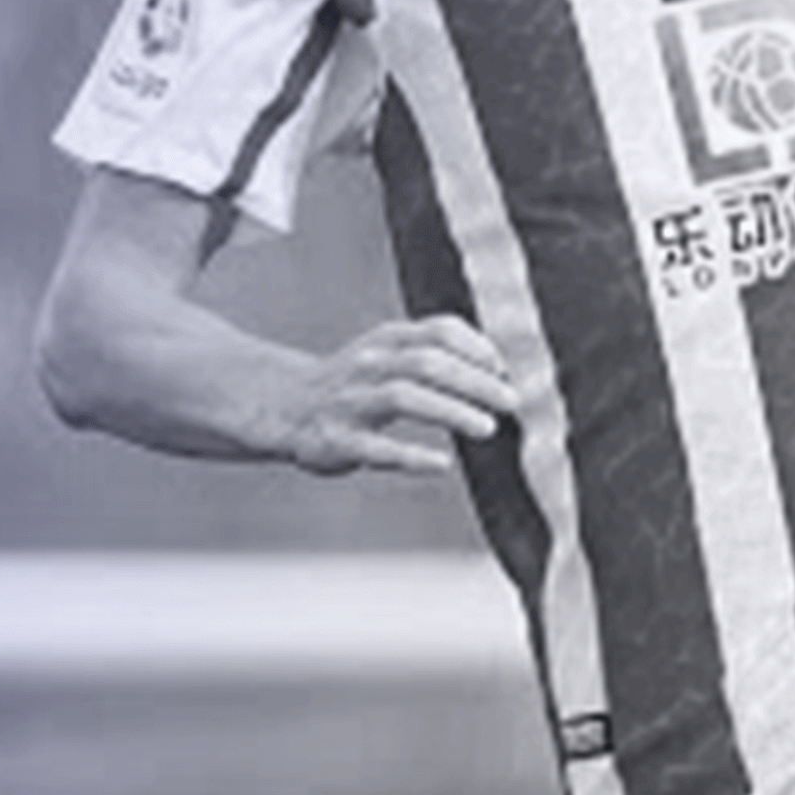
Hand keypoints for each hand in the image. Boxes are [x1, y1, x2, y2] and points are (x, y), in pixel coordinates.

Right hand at [273, 315, 518, 474]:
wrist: (284, 407)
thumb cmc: (354, 385)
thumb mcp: (391, 355)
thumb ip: (439, 355)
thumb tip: (500, 371)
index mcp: (386, 340)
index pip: (440, 330)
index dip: (479, 348)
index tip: (505, 372)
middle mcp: (368, 364)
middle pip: (427, 362)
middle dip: (474, 381)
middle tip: (511, 402)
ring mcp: (350, 401)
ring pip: (403, 396)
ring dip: (450, 410)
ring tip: (487, 427)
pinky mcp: (336, 440)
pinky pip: (375, 447)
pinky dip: (410, 455)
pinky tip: (440, 464)